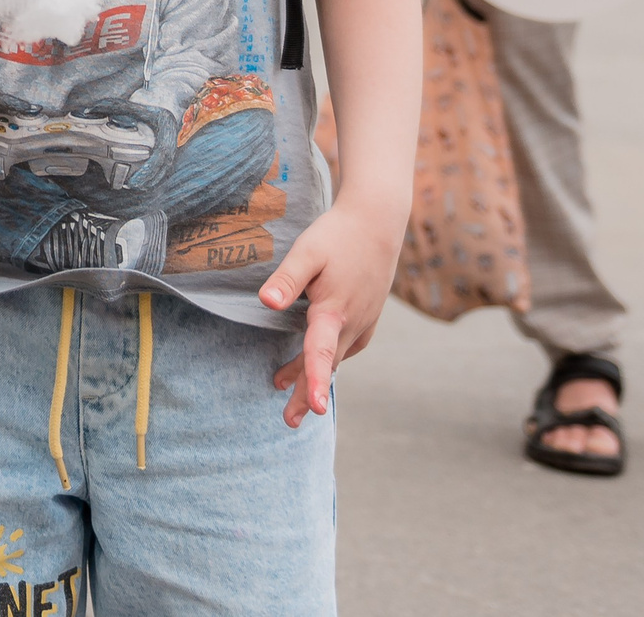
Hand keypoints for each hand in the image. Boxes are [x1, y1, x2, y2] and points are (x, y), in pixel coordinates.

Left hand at [259, 197, 401, 428]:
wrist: (377, 222)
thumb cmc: (337, 235)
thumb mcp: (307, 252)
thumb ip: (287, 279)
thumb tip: (266, 302)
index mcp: (335, 311)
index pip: (321, 353)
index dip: (313, 381)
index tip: (315, 410)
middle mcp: (353, 322)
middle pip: (326, 365)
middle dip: (307, 393)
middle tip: (289, 421)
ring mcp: (363, 321)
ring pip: (337, 357)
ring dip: (315, 376)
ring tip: (290, 395)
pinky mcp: (367, 315)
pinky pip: (348, 346)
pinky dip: (332, 358)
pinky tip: (322, 360)